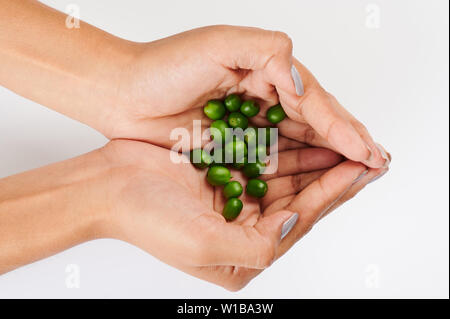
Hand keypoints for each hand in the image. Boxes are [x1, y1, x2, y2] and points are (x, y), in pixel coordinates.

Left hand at [0, 2, 389, 168]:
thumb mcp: (219, 43)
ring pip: (297, 143)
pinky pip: (271, 159)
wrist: (122, 93)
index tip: (364, 150)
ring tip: (357, 175)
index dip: (341, 126)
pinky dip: (296, 170)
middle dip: (345, 144)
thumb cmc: (163, 66)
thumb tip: (300, 81)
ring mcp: (248, 123)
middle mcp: (262, 97)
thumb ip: (267, 52)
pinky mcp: (232, 145)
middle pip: (313, 124)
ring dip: (327, 159)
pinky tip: (316, 179)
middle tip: (376, 164)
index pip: (312, 101)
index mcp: (265, 71)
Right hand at [94, 140, 384, 289]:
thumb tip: (296, 225)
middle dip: (332, 178)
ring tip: (343, 143)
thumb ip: (259, 245)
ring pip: (286, 179)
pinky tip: (305, 135)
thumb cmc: (148, 220)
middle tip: (364, 155)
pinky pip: (264, 161)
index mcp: (243, 254)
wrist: (109, 186)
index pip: (299, 222)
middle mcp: (244, 229)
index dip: (331, 196)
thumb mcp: (205, 246)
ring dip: (313, 161)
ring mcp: (235, 200)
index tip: (358, 171)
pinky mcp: (225, 176)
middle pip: (299, 201)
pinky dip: (286, 149)